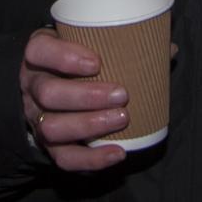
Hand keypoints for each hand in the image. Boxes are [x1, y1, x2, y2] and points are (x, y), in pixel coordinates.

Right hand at [20, 28, 128, 172]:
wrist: (54, 87)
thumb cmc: (78, 60)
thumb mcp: (88, 44)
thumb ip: (123, 43)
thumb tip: (167, 48)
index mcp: (40, 55)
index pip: (38, 50)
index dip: (63, 57)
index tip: (96, 62)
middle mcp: (33, 86)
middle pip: (48, 93)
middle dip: (86, 96)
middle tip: (122, 95)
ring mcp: (36, 118)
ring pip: (51, 128)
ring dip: (89, 126)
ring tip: (122, 119)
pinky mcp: (48, 145)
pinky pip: (63, 158)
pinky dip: (91, 159)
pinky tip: (117, 152)